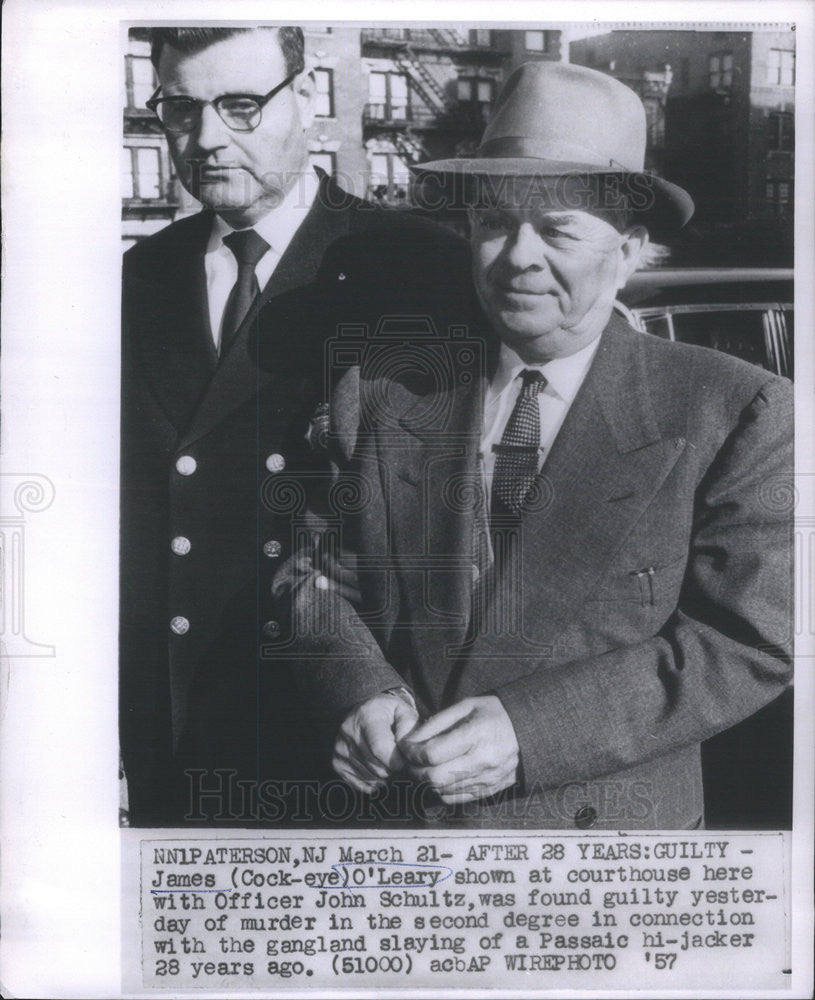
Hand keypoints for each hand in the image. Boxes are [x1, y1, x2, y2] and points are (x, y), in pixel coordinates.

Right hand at [333, 691, 419, 793]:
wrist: (364, 711)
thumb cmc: (389, 714)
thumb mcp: (404, 712)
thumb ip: (410, 732)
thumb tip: (409, 756)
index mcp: (367, 716)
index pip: (380, 748)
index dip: (398, 760)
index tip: (405, 758)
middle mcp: (348, 731)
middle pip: (378, 768)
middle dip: (394, 769)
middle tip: (398, 758)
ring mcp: (340, 748)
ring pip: (372, 779)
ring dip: (385, 775)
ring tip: (387, 759)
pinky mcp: (336, 763)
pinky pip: (361, 785)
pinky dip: (374, 781)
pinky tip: (376, 765)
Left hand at [398, 696, 518, 803]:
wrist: (528, 730)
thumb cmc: (494, 713)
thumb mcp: (466, 706)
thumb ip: (436, 723)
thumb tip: (410, 741)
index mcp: (476, 734)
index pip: (432, 754)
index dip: (412, 752)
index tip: (406, 746)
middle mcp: (483, 760)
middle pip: (434, 777)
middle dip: (415, 770)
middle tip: (410, 760)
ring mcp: (487, 779)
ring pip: (442, 791)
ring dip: (426, 781)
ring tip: (424, 767)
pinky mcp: (490, 790)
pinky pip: (456, 798)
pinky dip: (441, 790)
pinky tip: (440, 776)